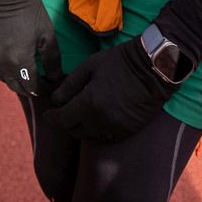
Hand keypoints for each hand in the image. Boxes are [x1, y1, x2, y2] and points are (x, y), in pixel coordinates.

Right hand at [0, 0, 62, 99]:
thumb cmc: (29, 10)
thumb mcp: (47, 34)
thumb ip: (52, 59)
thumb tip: (56, 77)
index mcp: (20, 62)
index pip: (32, 87)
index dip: (44, 90)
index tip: (52, 87)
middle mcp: (3, 64)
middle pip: (16, 87)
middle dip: (30, 89)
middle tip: (41, 84)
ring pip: (4, 79)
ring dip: (16, 81)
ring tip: (27, 76)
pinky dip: (6, 71)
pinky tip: (14, 63)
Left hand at [47, 36, 177, 141]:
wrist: (153, 68)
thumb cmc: (119, 62)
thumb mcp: (89, 67)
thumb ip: (69, 85)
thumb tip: (55, 100)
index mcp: (89, 104)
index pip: (62, 119)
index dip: (52, 117)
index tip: (48, 113)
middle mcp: (101, 121)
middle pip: (74, 130)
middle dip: (66, 122)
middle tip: (64, 112)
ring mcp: (116, 129)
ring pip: (90, 136)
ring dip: (82, 128)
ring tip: (80, 116)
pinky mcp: (128, 131)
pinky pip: (106, 138)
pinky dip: (98, 132)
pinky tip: (97, 120)